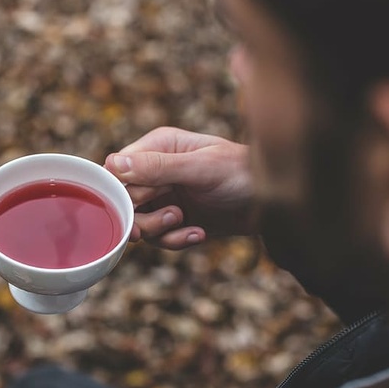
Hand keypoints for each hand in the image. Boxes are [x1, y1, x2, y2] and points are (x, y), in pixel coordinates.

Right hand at [104, 127, 252, 249]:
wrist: (274, 204)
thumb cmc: (243, 174)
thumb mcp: (200, 168)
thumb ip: (157, 166)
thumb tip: (114, 163)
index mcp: (157, 147)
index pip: (118, 170)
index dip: (122, 191)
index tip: (137, 206)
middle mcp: (156, 171)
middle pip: (124, 201)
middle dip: (144, 215)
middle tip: (174, 215)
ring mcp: (165, 197)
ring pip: (139, 222)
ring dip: (160, 230)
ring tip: (186, 222)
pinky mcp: (176, 220)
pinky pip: (159, 238)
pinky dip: (175, 240)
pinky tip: (198, 234)